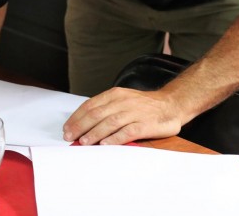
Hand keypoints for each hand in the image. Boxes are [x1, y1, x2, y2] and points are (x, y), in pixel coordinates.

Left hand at [62, 87, 182, 144]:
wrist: (171, 104)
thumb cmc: (143, 105)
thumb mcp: (122, 99)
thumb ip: (105, 109)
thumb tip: (83, 124)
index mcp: (114, 94)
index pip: (90, 105)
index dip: (77, 117)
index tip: (67, 128)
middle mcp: (123, 102)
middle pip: (97, 114)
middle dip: (80, 126)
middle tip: (70, 136)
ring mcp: (135, 113)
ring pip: (110, 123)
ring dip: (94, 133)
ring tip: (84, 142)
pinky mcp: (146, 124)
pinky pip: (128, 132)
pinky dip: (115, 138)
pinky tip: (105, 144)